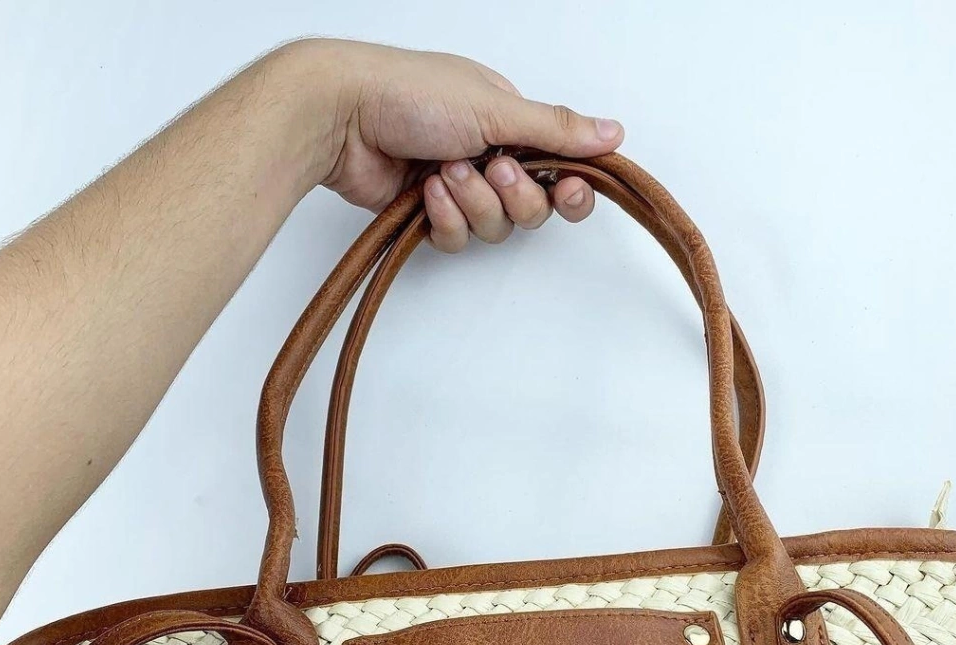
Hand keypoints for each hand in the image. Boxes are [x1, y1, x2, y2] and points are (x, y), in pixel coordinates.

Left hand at [297, 40, 623, 251]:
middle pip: (532, 209)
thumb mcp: (495, 107)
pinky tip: (423, 191)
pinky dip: (444, 218)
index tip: (571, 190)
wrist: (342, 116)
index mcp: (509, 123)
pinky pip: (458, 239)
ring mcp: (458, 188)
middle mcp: (487, 155)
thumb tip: (613, 133)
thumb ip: (556, 130)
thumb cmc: (410, 94)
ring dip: (472, 202)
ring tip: (443, 172)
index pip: (560, 169)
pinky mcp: (428, 216)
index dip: (570, 189)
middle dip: (513, 196)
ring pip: (494, 228)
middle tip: (491, 169)